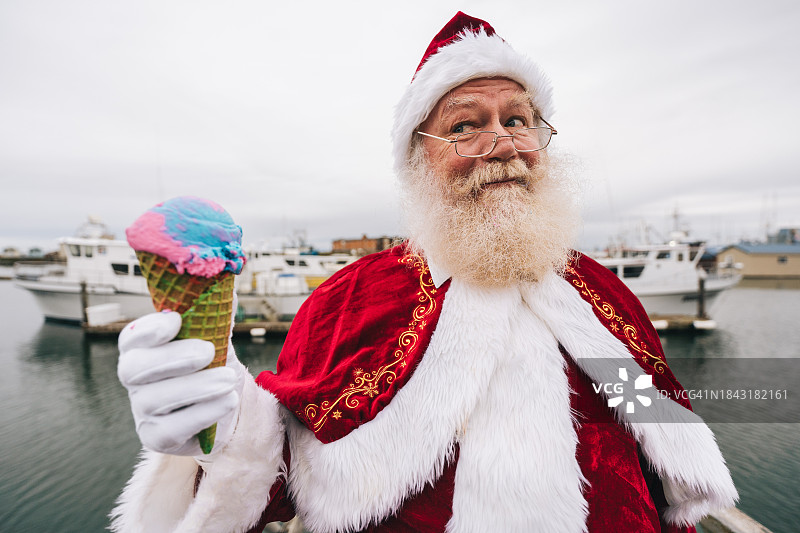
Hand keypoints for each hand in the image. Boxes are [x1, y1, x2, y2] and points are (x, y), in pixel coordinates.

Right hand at [117, 311, 243, 455]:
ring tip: (229, 379)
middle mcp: (136, 380)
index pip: (131, 338)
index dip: (148, 329)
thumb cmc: (214, 366)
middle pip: (134, 369)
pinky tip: (228, 401)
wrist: (227, 406)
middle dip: (172, 357)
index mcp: (144, 349)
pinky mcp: (157, 437)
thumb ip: (217, 317)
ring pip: (154, 399)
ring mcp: (142, 411)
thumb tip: (228, 292)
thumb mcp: (217, 339)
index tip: (176, 319)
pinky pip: (172, 428)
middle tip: (208, 351)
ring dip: (195, 387)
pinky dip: (203, 412)